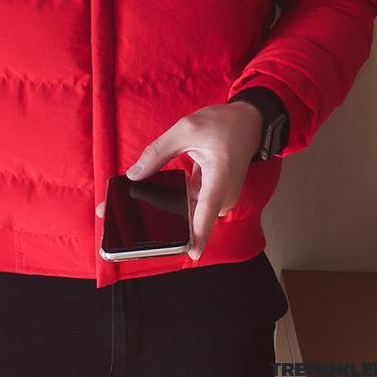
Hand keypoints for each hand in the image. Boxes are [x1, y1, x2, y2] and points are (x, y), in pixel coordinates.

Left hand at [95, 102, 262, 260]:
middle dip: (165, 221)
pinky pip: (192, 204)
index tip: (192, 254)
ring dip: (168, 211)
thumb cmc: (223, 124)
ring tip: (134, 207)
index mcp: (220, 177)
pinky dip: (176, 201)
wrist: (248, 122)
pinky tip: (155, 196)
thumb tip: (134, 174)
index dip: (200, 233)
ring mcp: (218, 197)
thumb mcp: (186, 129)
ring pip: (190, 211)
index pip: (209, 209)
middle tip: (128, 220)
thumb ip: (158, 152)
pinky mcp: (213, 196)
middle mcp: (222, 194)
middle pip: (192, 216)